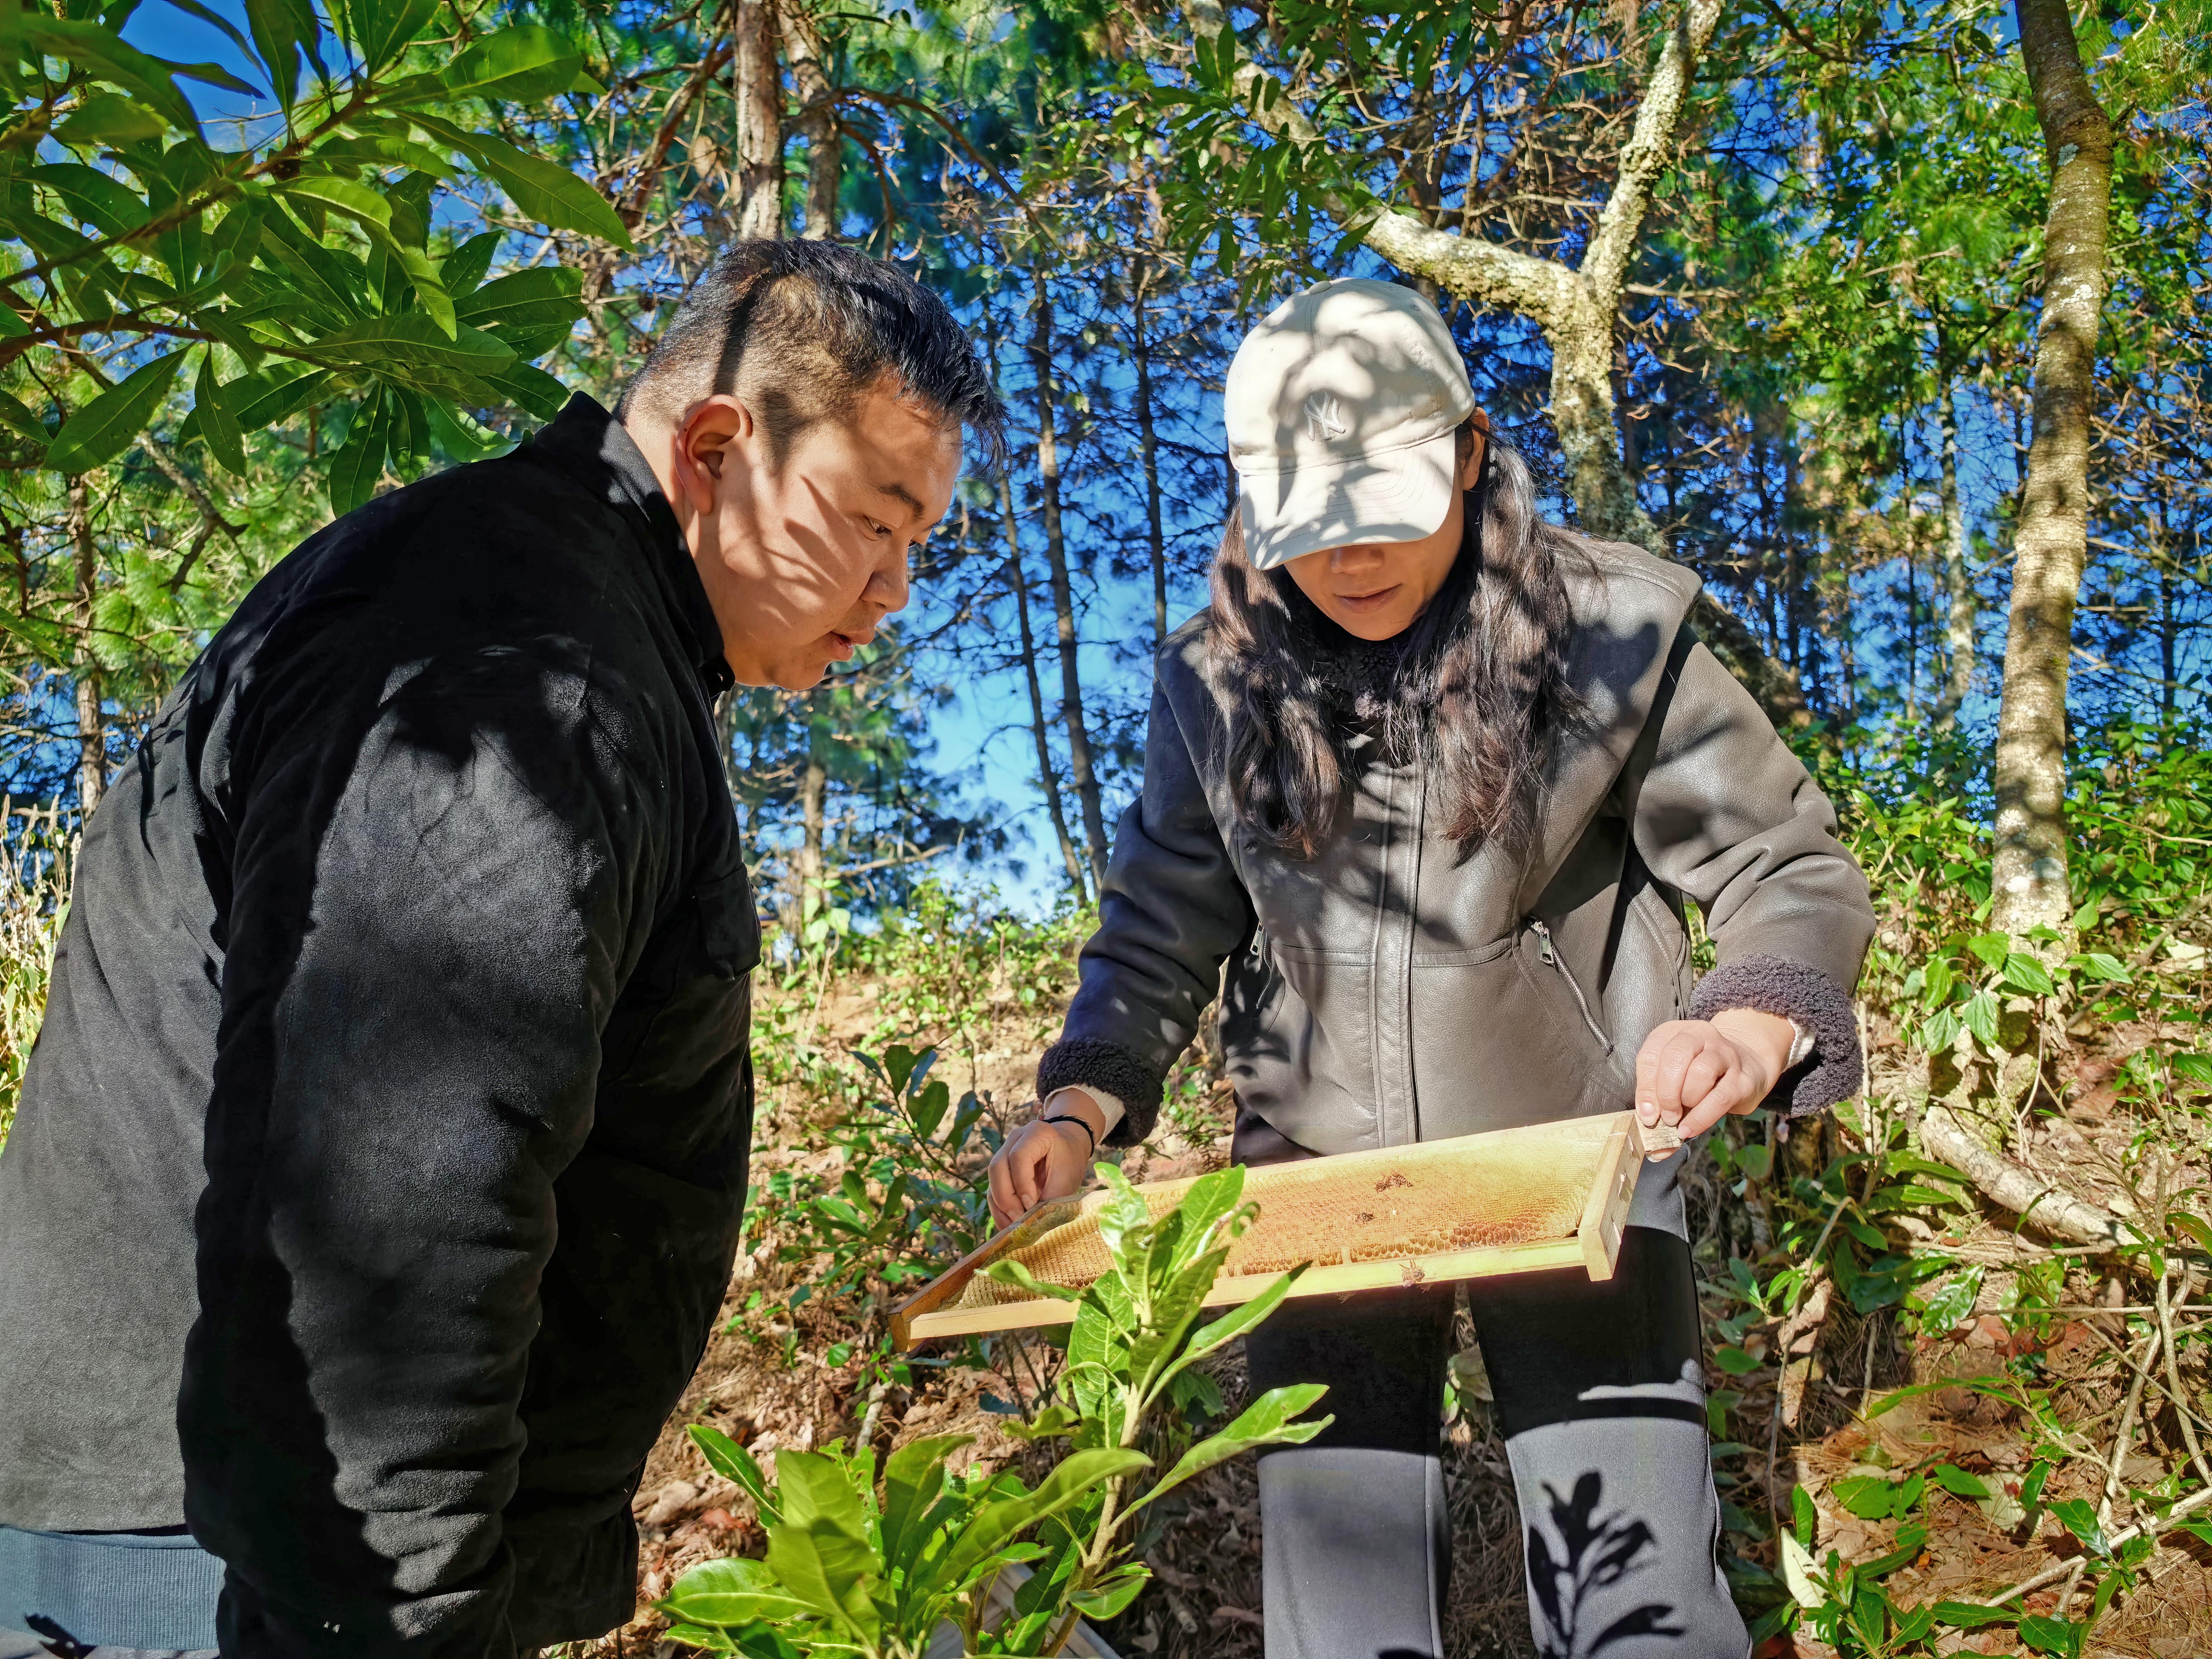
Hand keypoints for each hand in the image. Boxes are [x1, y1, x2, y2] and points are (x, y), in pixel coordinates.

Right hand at [987, 1088, 1105, 1228]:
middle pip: (997, 1168)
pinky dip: (1000, 1209)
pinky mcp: (1000, 1170)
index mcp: (1034, 1133)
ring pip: (992, 1181)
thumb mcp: (1067, 1176)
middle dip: (1006, 1199)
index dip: (1022, 1184)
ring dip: (1001, 1207)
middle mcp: (1013, 1139)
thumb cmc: (1069, 1160)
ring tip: (1015, 1227)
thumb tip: (1034, 1221)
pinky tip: (1009, 1224)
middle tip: (1020, 1220)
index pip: (1018, 1157)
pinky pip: (993, 1190)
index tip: (1032, 1205)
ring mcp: (1003, 1153)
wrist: (1067, 1147)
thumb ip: (1052, 1195)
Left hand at [1632, 1009, 1794, 1159]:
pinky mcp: (1743, 1077)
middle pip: (1674, 1058)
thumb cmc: (1701, 1076)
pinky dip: (1702, 1117)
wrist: (1748, 1064)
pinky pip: (1720, 1097)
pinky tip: (1690, 1129)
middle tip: (1665, 1117)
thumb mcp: (1676, 1083)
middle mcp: (1699, 1037)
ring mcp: (1724, 1054)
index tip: (1646, 1114)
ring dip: (1686, 1100)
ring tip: (1681, 1118)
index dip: (1645, 1087)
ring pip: (1699, 1072)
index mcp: (1673, 1033)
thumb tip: (1654, 1150)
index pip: (1651, 1055)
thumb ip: (1660, 1107)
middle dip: (1665, 1093)